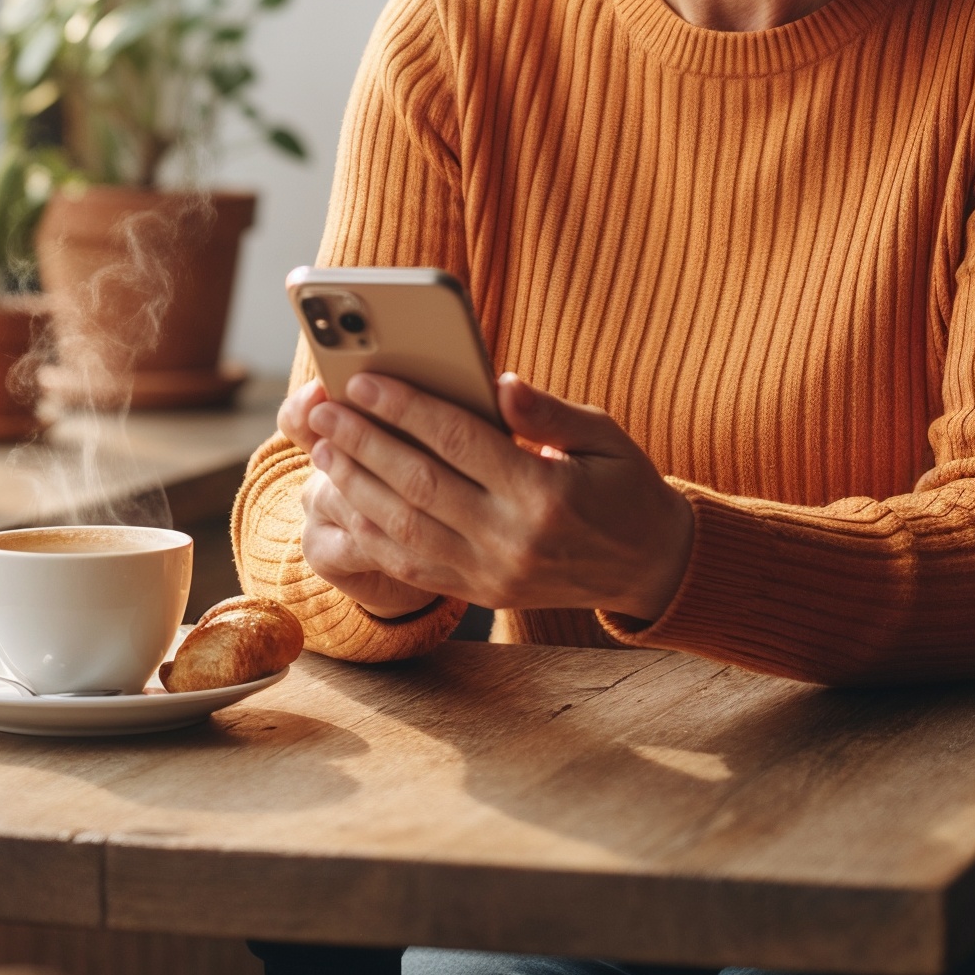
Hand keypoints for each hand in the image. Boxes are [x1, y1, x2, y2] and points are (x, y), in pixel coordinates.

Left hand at [301, 371, 695, 622]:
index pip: (458, 441)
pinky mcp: (480, 593)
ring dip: (355, 487)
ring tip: (325, 448)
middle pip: (418, 484)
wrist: (649, 567)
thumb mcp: (605, 435)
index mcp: (544, 492)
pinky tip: (346, 500)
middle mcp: (512, 539)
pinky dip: (371, 533)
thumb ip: (548, 412)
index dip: (406, 407)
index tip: (365, 381)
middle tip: (324, 409)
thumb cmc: (625, 487)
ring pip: (403, 529)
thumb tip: (499, 382)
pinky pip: (411, 566)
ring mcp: (492, 573)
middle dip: (363, 442)